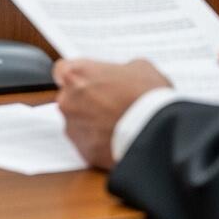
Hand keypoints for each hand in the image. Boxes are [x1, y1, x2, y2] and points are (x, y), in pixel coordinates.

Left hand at [54, 58, 170, 169]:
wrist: (157, 131)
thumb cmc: (146, 94)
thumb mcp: (139, 67)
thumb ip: (120, 69)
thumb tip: (121, 76)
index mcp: (76, 74)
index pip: (62, 70)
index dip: (77, 76)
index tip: (89, 80)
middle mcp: (67, 101)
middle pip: (70, 98)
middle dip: (86, 100)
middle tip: (110, 101)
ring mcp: (73, 129)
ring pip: (78, 122)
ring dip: (91, 122)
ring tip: (117, 122)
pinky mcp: (84, 152)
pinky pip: (87, 143)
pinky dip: (98, 141)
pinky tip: (118, 137)